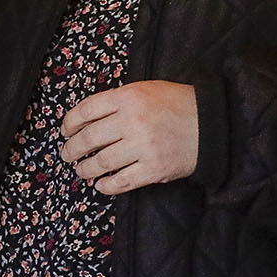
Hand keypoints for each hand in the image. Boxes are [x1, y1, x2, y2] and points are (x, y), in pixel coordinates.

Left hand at [60, 80, 197, 194]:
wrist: (212, 123)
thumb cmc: (175, 104)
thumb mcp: (143, 90)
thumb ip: (115, 102)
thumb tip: (86, 119)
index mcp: (126, 98)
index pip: (85, 110)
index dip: (69, 123)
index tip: (65, 131)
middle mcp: (131, 121)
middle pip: (88, 138)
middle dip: (72, 149)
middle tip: (66, 154)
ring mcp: (143, 147)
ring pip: (101, 162)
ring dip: (85, 168)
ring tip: (81, 170)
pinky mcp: (154, 169)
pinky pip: (122, 181)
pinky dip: (106, 186)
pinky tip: (100, 185)